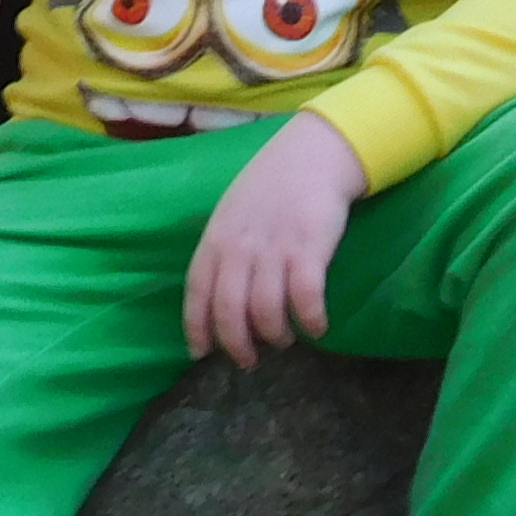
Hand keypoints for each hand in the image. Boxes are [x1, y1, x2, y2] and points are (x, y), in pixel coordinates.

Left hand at [185, 110, 368, 366]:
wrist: (312, 154)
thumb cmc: (270, 186)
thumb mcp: (232, 214)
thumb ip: (223, 251)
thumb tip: (216, 296)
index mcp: (216, 240)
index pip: (197, 293)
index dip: (197, 328)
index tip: (201, 353)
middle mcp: (240, 248)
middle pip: (230, 311)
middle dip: (238, 345)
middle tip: (250, 360)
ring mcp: (274, 249)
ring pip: (266, 311)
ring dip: (276, 335)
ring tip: (285, 339)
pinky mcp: (309, 248)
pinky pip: (305, 297)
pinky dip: (310, 319)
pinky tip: (317, 326)